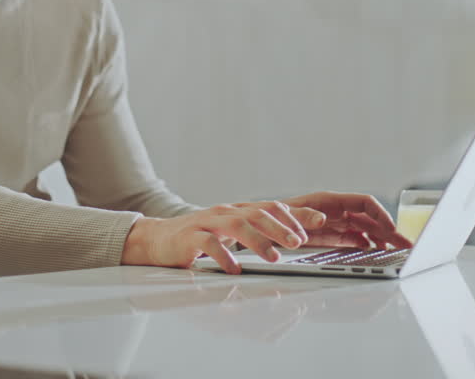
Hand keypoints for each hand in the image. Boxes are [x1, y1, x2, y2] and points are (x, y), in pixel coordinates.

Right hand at [121, 201, 327, 274]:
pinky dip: (224, 256)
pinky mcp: (190, 237)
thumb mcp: (229, 232)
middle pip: (257, 214)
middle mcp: (224, 212)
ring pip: (237, 225)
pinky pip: (209, 244)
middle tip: (299, 242)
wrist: (157, 238)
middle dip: (281, 227)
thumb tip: (290, 237)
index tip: (316, 223)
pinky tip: (235, 268)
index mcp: (237, 210)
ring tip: (274, 258)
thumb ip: (255, 232)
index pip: (270, 206)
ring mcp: (207, 223)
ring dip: (258, 242)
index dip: (294, 214)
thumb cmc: (198, 238)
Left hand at [280, 192, 412, 249]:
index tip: (392, 230)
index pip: (364, 203)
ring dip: (381, 239)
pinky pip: (355, 238)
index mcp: (329, 201)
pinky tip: (374, 253)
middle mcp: (335, 209)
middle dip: (388, 230)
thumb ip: (307, 218)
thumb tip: (322, 220)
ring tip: (395, 251)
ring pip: (365, 228)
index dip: (381, 215)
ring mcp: (334, 222)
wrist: (259, 226)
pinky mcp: (330, 235)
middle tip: (405, 246)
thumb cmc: (273, 218)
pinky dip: (367, 244)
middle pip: (369, 217)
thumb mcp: (290, 217)